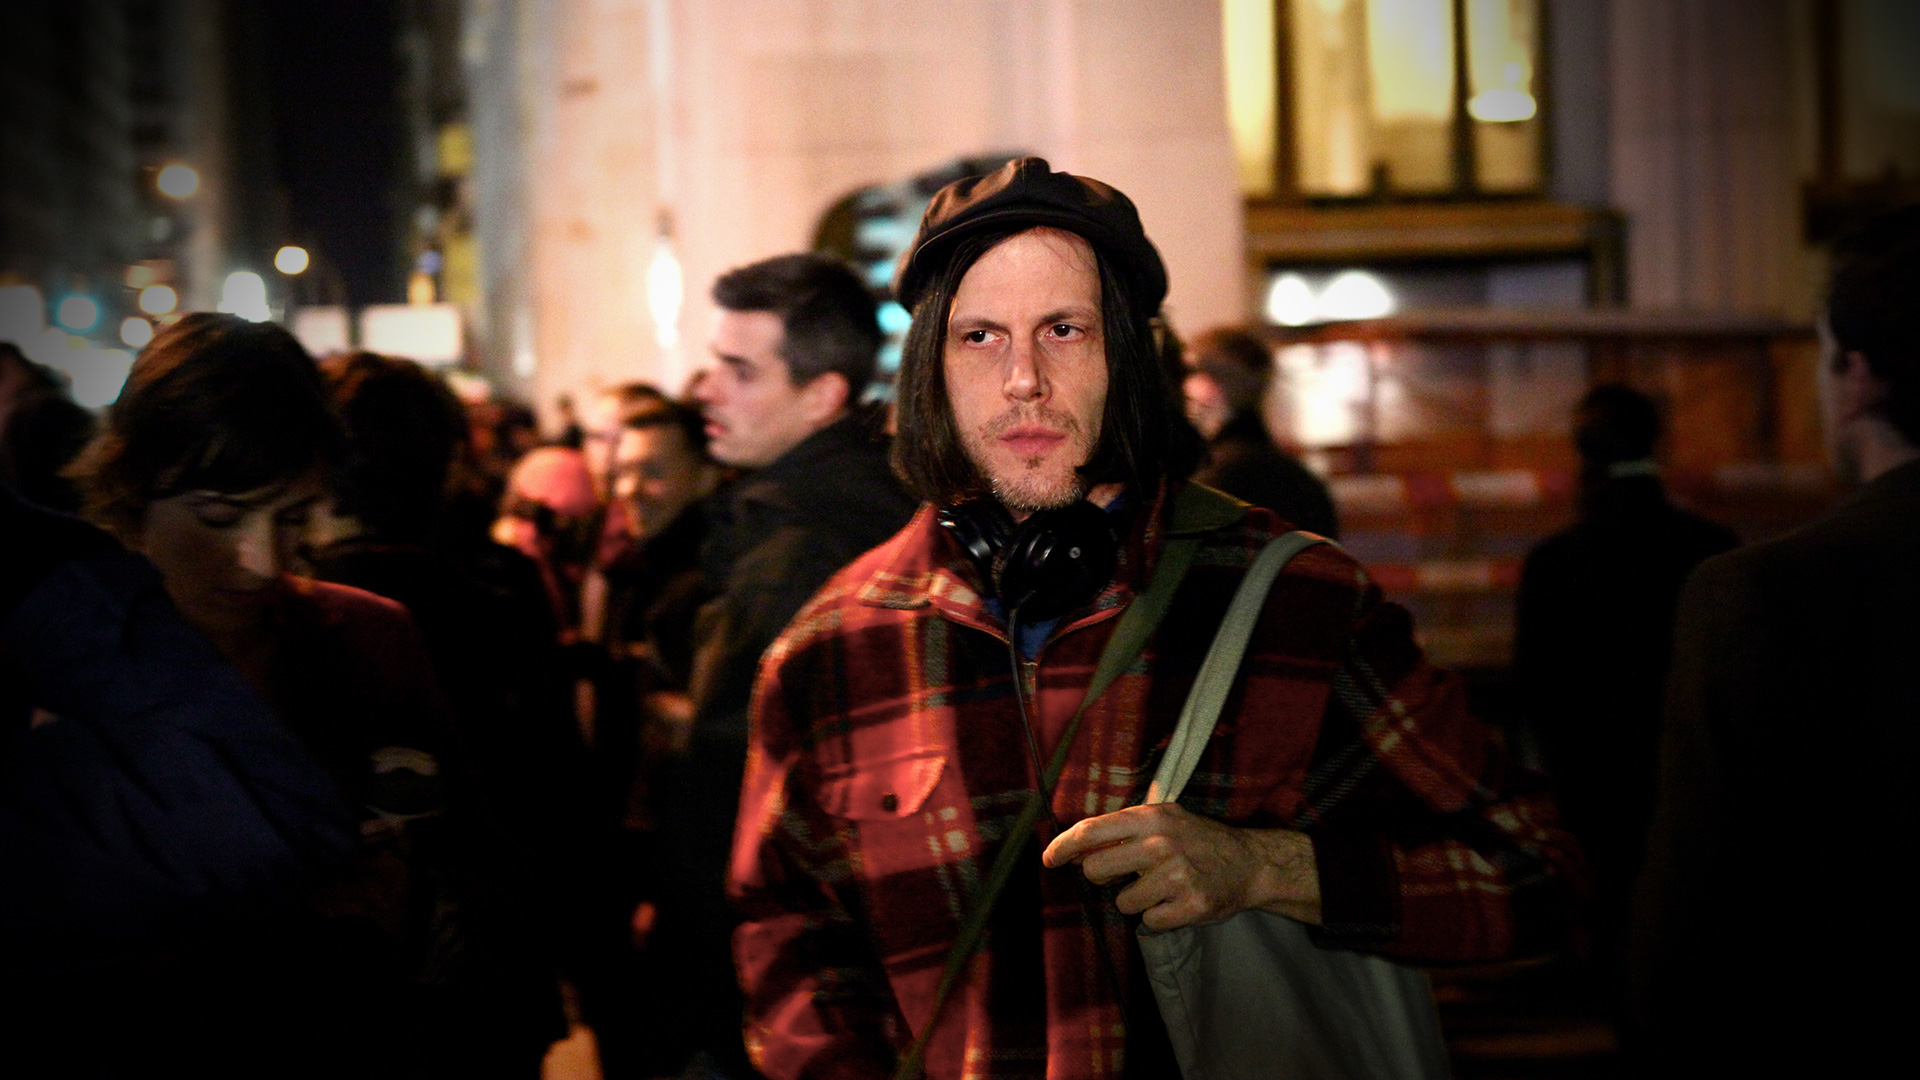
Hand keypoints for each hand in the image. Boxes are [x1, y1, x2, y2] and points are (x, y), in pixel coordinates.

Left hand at [1040, 804, 1321, 930]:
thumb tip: (1077, 851)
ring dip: (1136, 900)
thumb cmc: (1198, 840)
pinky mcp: (1189, 906)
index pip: (1091, 831)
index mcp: (1150, 818)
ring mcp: (1175, 877)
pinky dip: (1158, 917)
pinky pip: (1149, 922)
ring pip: (1123, 902)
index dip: (1063, 847)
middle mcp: (1160, 845)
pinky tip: (1176, 902)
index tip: (1048, 859)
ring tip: (1161, 888)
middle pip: (1096, 870)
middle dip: (1102, 878)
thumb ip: (1123, 830)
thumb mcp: (1164, 819)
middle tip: (1122, 876)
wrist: (1250, 862)